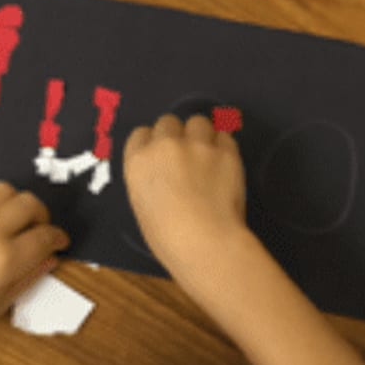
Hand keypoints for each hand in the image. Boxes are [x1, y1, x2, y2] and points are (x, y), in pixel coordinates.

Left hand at [0, 182, 70, 346]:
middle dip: (42, 217)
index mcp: (4, 259)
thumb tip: (49, 259)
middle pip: (31, 204)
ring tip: (16, 220)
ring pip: (7, 190)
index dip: (58, 238)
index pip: (45, 237)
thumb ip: (28, 278)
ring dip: (18, 203)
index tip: (59, 242)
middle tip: (40, 230)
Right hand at [122, 113, 247, 271]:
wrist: (205, 242)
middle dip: (176, 136)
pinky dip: (223, 147)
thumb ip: (151, 181)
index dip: (152, 144)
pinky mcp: (226, 151)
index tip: (161, 158)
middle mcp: (165, 145)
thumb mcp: (143, 207)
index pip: (141, 134)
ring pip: (198, 122)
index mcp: (138, 161)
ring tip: (207, 158)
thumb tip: (165, 177)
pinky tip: (224, 166)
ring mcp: (197, 144)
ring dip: (201, 136)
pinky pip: (224, 136)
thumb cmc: (167, 238)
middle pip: (168, 122)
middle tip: (185, 158)